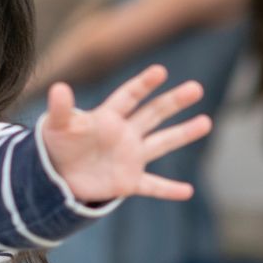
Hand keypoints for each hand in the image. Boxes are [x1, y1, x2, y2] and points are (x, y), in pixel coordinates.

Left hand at [39, 64, 212, 204]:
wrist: (56, 175)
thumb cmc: (57, 145)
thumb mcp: (56, 126)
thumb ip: (60, 109)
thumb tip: (57, 87)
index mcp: (107, 118)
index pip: (128, 97)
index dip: (143, 85)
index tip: (160, 71)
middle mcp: (124, 134)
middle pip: (152, 114)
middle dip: (173, 102)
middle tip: (196, 88)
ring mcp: (129, 157)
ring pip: (161, 143)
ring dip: (183, 134)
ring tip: (206, 122)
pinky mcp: (128, 181)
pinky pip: (152, 186)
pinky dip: (168, 190)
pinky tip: (187, 191)